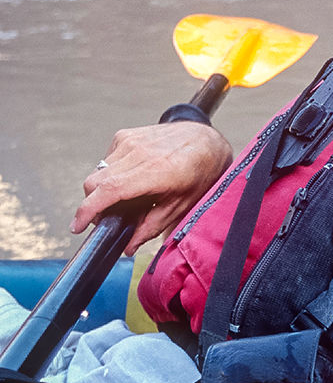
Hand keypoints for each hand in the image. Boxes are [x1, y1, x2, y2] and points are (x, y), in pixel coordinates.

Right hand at [71, 122, 232, 253]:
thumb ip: (152, 227)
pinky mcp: (124, 136)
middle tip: (108, 219)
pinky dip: (110, 175)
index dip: (88, 210)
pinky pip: (105, 160)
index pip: (110, 190)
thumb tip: (128, 247)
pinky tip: (130, 180)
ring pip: (97, 172)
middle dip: (93, 205)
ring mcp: (129, 141)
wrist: (205, 140)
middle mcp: (138, 153)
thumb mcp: (181, 205)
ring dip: (103, 190)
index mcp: (155, 172)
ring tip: (125, 199)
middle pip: (94, 182)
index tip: (77, 226)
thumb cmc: (199, 172)